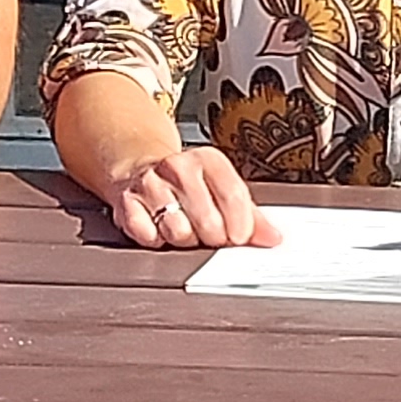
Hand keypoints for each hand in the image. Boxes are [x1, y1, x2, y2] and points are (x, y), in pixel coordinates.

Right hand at [101, 142, 268, 250]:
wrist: (138, 167)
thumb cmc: (188, 184)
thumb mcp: (221, 188)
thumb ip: (250, 215)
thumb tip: (272, 238)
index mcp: (209, 161)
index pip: (234, 197)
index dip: (241, 226)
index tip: (240, 237)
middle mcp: (179, 167)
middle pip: (208, 222)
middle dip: (212, 238)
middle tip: (208, 234)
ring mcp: (151, 184)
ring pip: (179, 233)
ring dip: (184, 240)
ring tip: (183, 227)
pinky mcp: (128, 202)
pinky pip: (149, 236)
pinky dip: (156, 240)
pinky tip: (159, 227)